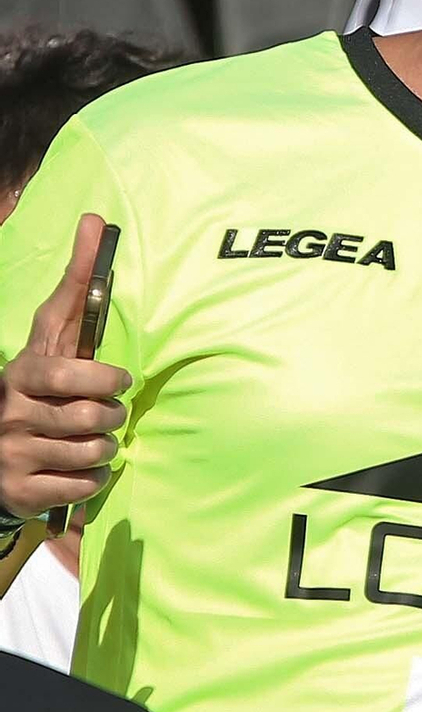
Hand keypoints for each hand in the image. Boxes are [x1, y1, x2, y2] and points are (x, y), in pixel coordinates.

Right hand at [0, 215, 128, 519]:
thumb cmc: (41, 381)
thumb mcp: (53, 334)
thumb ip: (77, 283)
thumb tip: (95, 220)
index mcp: (22, 374)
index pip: (67, 375)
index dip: (103, 379)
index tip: (119, 378)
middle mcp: (12, 414)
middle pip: (89, 417)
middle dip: (113, 416)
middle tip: (112, 413)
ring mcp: (14, 454)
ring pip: (91, 453)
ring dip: (106, 447)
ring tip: (96, 438)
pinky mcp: (23, 491)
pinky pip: (84, 486)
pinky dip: (95, 478)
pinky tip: (82, 466)